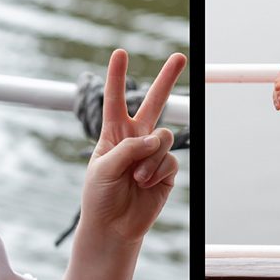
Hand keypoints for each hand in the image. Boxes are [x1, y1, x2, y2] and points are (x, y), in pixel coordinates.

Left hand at [79, 48, 183, 249]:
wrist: (113, 227)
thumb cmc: (100, 195)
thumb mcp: (103, 167)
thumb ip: (128, 148)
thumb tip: (156, 138)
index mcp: (113, 133)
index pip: (116, 99)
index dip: (118, 76)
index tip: (120, 52)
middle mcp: (135, 138)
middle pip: (154, 103)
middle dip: (166, 79)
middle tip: (180, 56)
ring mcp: (152, 154)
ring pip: (163, 137)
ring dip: (150, 157)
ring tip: (135, 177)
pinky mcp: (166, 171)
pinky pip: (169, 159)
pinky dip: (156, 171)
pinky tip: (145, 184)